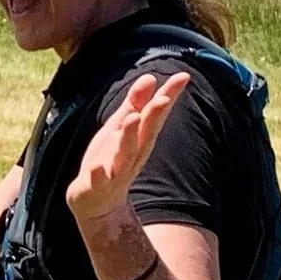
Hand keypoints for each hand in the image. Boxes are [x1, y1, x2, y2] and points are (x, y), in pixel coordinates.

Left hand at [65, 69, 189, 232]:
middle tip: (163, 98)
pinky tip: (97, 168)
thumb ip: (134, 104)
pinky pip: (98, 181)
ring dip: (129, 137)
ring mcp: (115, 172)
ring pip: (125, 154)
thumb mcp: (120, 127)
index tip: (183, 76)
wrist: (97, 203)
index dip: (170, 95)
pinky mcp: (96, 187)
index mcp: (140, 138)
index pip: (156, 114)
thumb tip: (151, 77)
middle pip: (146, 133)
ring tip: (131, 118)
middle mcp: (133, 154)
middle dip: (154, 116)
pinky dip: (98, 175)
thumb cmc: (111, 159)